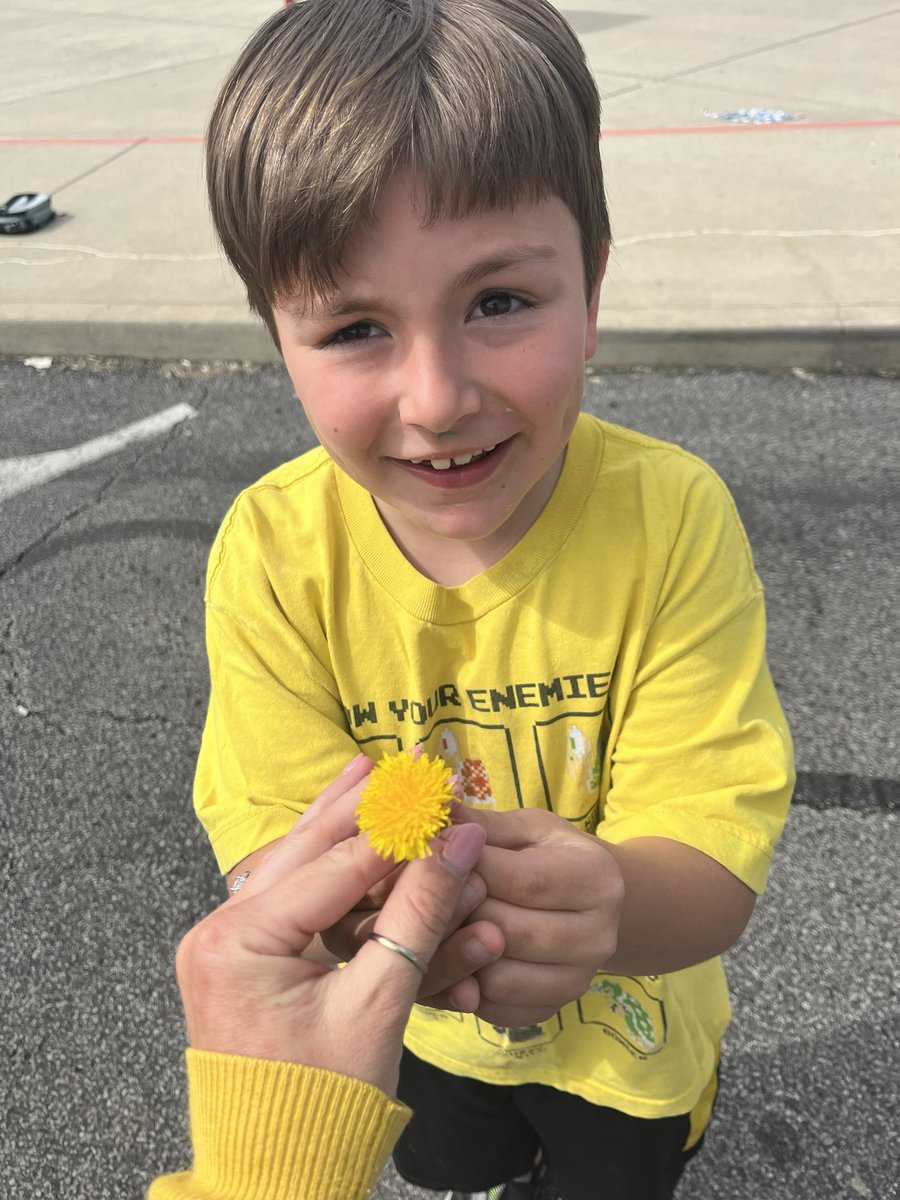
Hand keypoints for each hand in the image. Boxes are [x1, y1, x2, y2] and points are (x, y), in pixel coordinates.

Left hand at [175, 767, 486, 1095]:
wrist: (273, 1178)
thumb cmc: (323, 1104)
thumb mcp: (378, 1006)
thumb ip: (417, 916)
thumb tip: (458, 845)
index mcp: (238, 943)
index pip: (332, 869)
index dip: (394, 833)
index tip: (437, 800)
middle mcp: (217, 934)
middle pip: (299, 853)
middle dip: (348, 807)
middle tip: (386, 761)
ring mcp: (223, 947)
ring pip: (289, 869)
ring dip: (332, 828)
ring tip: (361, 776)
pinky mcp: (240, 962)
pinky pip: (286, 899)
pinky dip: (321, 869)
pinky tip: (342, 837)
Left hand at [453, 806, 624, 1026]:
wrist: (592, 905)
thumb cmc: (551, 855)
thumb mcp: (526, 829)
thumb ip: (483, 823)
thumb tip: (435, 804)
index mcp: (595, 878)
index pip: (521, 880)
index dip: (469, 869)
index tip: (434, 855)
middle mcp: (598, 936)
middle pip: (507, 931)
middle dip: (458, 912)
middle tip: (425, 894)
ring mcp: (578, 979)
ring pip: (498, 977)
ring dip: (456, 954)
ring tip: (434, 925)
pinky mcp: (554, 1008)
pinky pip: (498, 1009)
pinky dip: (467, 990)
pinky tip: (452, 959)